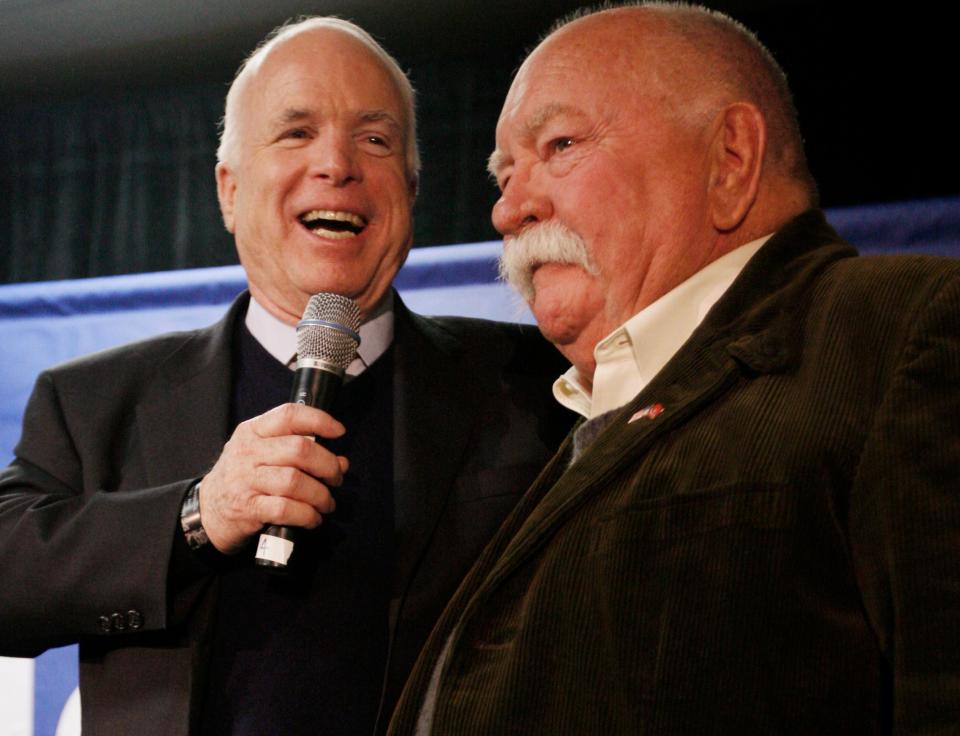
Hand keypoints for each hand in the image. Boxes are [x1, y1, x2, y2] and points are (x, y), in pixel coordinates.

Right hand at [198, 403, 348, 553]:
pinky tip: (312, 518)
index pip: (289, 415)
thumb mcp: (262, 455)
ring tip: (326, 502)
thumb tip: (341, 462)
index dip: (320, 420)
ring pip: (295, 481)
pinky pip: (286, 509)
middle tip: (336, 478)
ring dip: (320, 494)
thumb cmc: (243, 479)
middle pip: (300, 449)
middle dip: (327, 465)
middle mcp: (247, 452)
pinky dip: (307, 515)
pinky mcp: (247, 508)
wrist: (208, 511)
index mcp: (253, 431)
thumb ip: (299, 452)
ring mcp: (245, 480)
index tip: (338, 431)